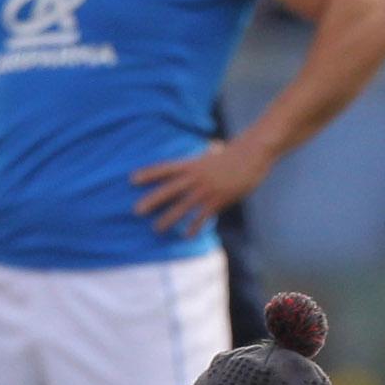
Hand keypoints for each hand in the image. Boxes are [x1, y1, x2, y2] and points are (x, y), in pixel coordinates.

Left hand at [130, 138, 272, 236]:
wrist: (253, 154)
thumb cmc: (236, 153)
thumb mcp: (216, 152)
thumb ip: (209, 155)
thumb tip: (212, 147)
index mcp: (192, 164)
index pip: (165, 168)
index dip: (148, 173)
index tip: (131, 179)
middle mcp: (196, 177)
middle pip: (168, 189)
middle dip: (152, 200)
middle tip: (135, 211)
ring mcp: (206, 189)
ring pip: (182, 206)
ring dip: (168, 219)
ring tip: (156, 229)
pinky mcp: (218, 200)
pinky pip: (202, 216)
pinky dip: (194, 227)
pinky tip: (186, 236)